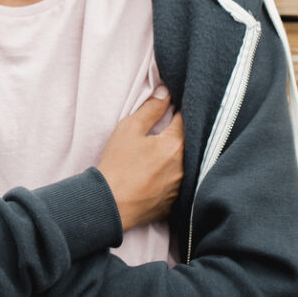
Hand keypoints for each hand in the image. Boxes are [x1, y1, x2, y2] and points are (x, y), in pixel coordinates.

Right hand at [97, 87, 183, 231]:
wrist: (109, 205)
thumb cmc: (117, 164)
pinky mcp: (174, 202)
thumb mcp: (129, 128)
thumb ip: (151, 108)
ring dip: (176, 155)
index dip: (178, 109)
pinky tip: (158, 173)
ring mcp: (181, 187)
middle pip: (188, 141)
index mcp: (175, 144)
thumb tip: (165, 91)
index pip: (185, 118)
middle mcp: (184, 166)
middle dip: (178, 132)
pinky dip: (172, 174)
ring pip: (185, 163)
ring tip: (159, 151)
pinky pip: (179, 182)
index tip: (171, 106)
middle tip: (164, 128)